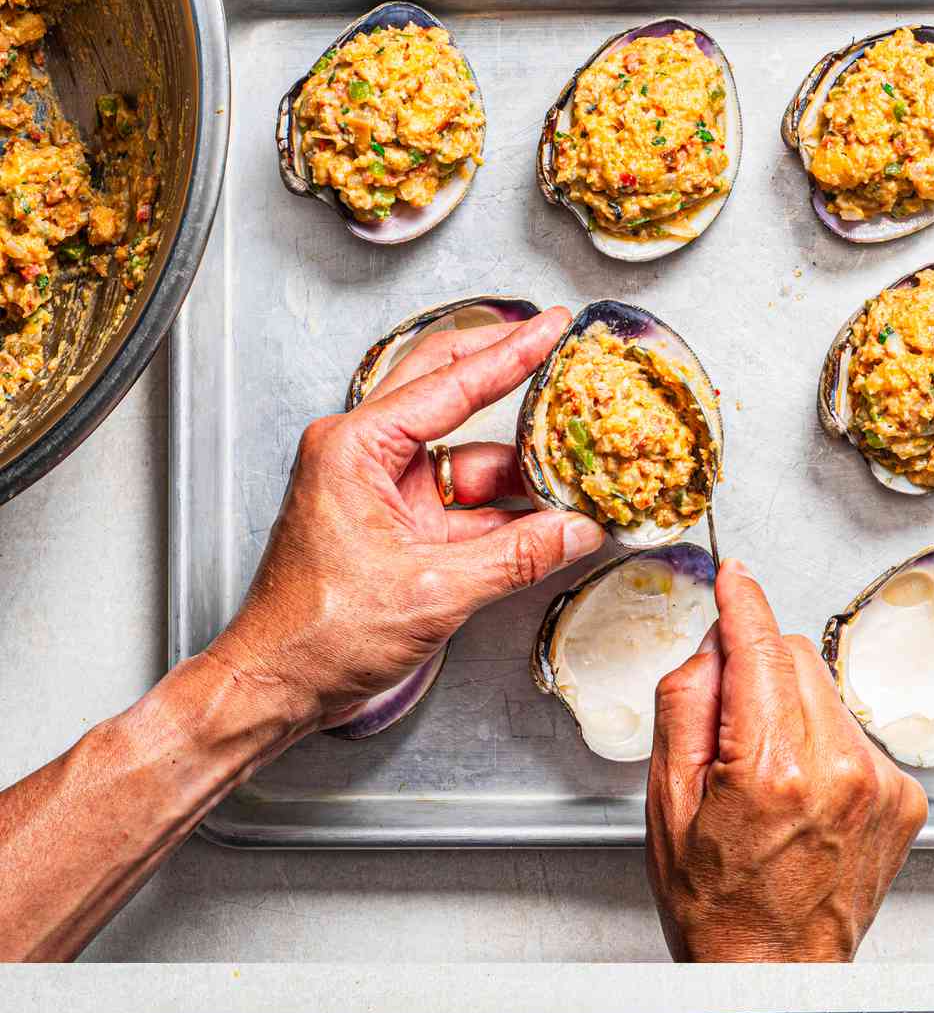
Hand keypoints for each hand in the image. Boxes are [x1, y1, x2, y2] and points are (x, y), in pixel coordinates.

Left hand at [208, 306, 604, 732]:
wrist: (280, 684)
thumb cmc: (317, 635)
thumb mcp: (434, 592)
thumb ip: (515, 557)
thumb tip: (574, 532)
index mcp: (354, 448)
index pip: (448, 383)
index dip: (510, 354)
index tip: (551, 327)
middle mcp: (363, 458)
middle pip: (448, 397)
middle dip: (507, 380)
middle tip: (559, 355)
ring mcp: (380, 494)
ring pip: (463, 462)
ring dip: (517, 474)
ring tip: (574, 473)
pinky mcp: (395, 531)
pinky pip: (459, 508)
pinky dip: (502, 517)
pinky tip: (547, 523)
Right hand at [646, 559, 927, 960]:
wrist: (775, 972)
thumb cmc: (718, 906)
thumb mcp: (668, 802)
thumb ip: (687, 705)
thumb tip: (715, 643)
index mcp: (775, 768)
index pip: (762, 647)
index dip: (742, 603)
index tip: (735, 577)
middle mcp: (840, 770)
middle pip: (798, 659)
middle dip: (758, 670)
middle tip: (726, 728)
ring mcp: (881, 785)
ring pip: (827, 695)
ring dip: (793, 712)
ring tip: (765, 780)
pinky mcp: (904, 799)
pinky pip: (855, 736)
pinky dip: (826, 748)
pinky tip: (802, 799)